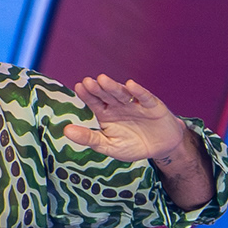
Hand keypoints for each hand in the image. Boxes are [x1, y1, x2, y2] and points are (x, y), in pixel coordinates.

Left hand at [63, 75, 207, 206]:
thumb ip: (89, 138)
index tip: (79, 87)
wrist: (160, 147)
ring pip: (123, 93)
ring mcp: (135, 104)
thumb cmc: (133, 145)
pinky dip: (138, 91)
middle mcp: (119, 105)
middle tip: (88, 82)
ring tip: (102, 80)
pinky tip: (131, 85)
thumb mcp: (109, 146)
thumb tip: (66, 131)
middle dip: (98, 88)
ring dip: (113, 86)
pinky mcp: (152, 105)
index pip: (94, 102)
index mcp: (106, 113)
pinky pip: (144, 97)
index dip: (87, 95)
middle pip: (106, 95)